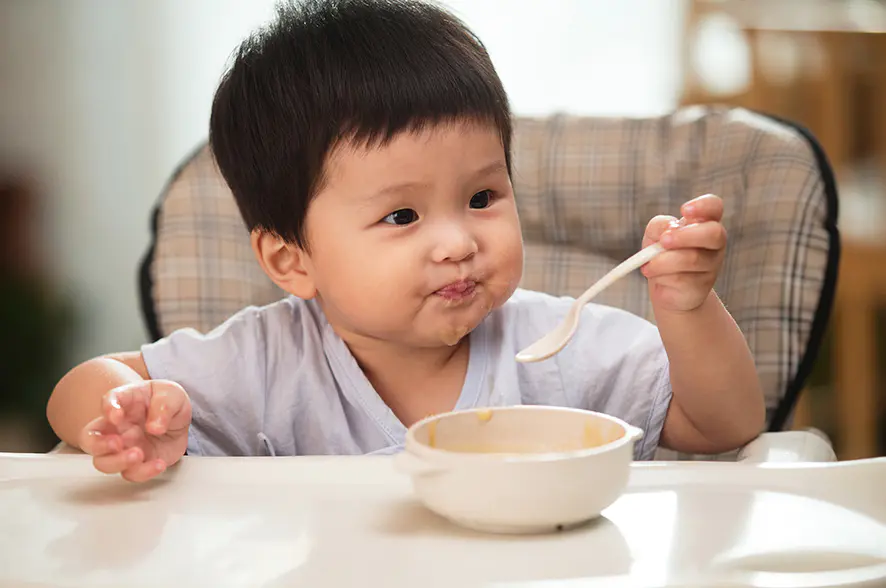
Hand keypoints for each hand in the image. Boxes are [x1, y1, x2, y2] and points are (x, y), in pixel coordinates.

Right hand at [78, 380, 191, 481]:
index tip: (117, 415)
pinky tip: (159, 464)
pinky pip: (132, 473)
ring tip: (138, 455)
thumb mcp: (172, 395)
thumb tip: (155, 427)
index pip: (108, 401)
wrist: (183, 420)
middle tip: (116, 444)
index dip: (108, 408)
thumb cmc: (169, 402)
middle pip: (90, 438)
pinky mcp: (137, 463)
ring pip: (104, 462)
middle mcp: (117, 426)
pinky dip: (143, 472)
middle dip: (98, 444)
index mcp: (125, 402)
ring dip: (117, 462)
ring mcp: (125, 447)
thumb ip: (164, 407)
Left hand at [641, 194, 726, 311]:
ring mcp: (712, 265)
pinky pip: (682, 279)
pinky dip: (662, 277)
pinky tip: (657, 276)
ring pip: (692, 259)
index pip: (714, 206)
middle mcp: (714, 242)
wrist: (666, 288)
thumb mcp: (654, 235)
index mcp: (704, 223)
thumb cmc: (662, 254)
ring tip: (648, 265)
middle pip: (713, 233)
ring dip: (663, 261)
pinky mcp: (702, 286)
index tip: (683, 211)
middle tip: (663, 241)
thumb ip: (659, 226)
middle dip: (685, 235)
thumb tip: (669, 228)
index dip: (703, 205)